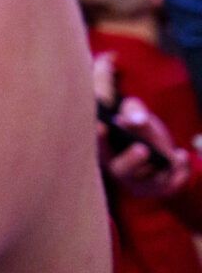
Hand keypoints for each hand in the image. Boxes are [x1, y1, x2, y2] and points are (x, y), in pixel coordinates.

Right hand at [94, 52, 189, 198]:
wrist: (158, 164)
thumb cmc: (139, 133)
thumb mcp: (136, 114)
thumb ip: (132, 106)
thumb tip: (121, 89)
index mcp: (104, 145)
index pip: (97, 141)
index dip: (99, 136)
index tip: (104, 126)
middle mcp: (115, 166)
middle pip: (118, 168)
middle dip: (130, 160)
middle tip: (143, 149)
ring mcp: (136, 182)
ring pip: (144, 182)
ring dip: (158, 168)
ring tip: (171, 154)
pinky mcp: (156, 191)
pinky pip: (168, 187)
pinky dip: (178, 173)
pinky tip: (182, 158)